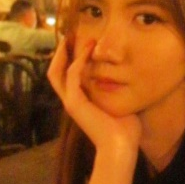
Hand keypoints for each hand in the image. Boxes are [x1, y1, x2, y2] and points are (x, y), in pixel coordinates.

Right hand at [48, 38, 140, 152]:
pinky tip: (88, 51)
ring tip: (79, 39)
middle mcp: (71, 101)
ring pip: (57, 72)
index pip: (66, 76)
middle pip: (54, 72)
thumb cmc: (125, 130)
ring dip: (67, 53)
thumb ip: (118, 92)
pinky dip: (78, 62)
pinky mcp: (75, 104)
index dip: (69, 59)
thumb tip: (129, 78)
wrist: (121, 147)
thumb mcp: (120, 104)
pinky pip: (72, 76)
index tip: (81, 43)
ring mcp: (70, 102)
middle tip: (70, 35)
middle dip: (61, 53)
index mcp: (80, 102)